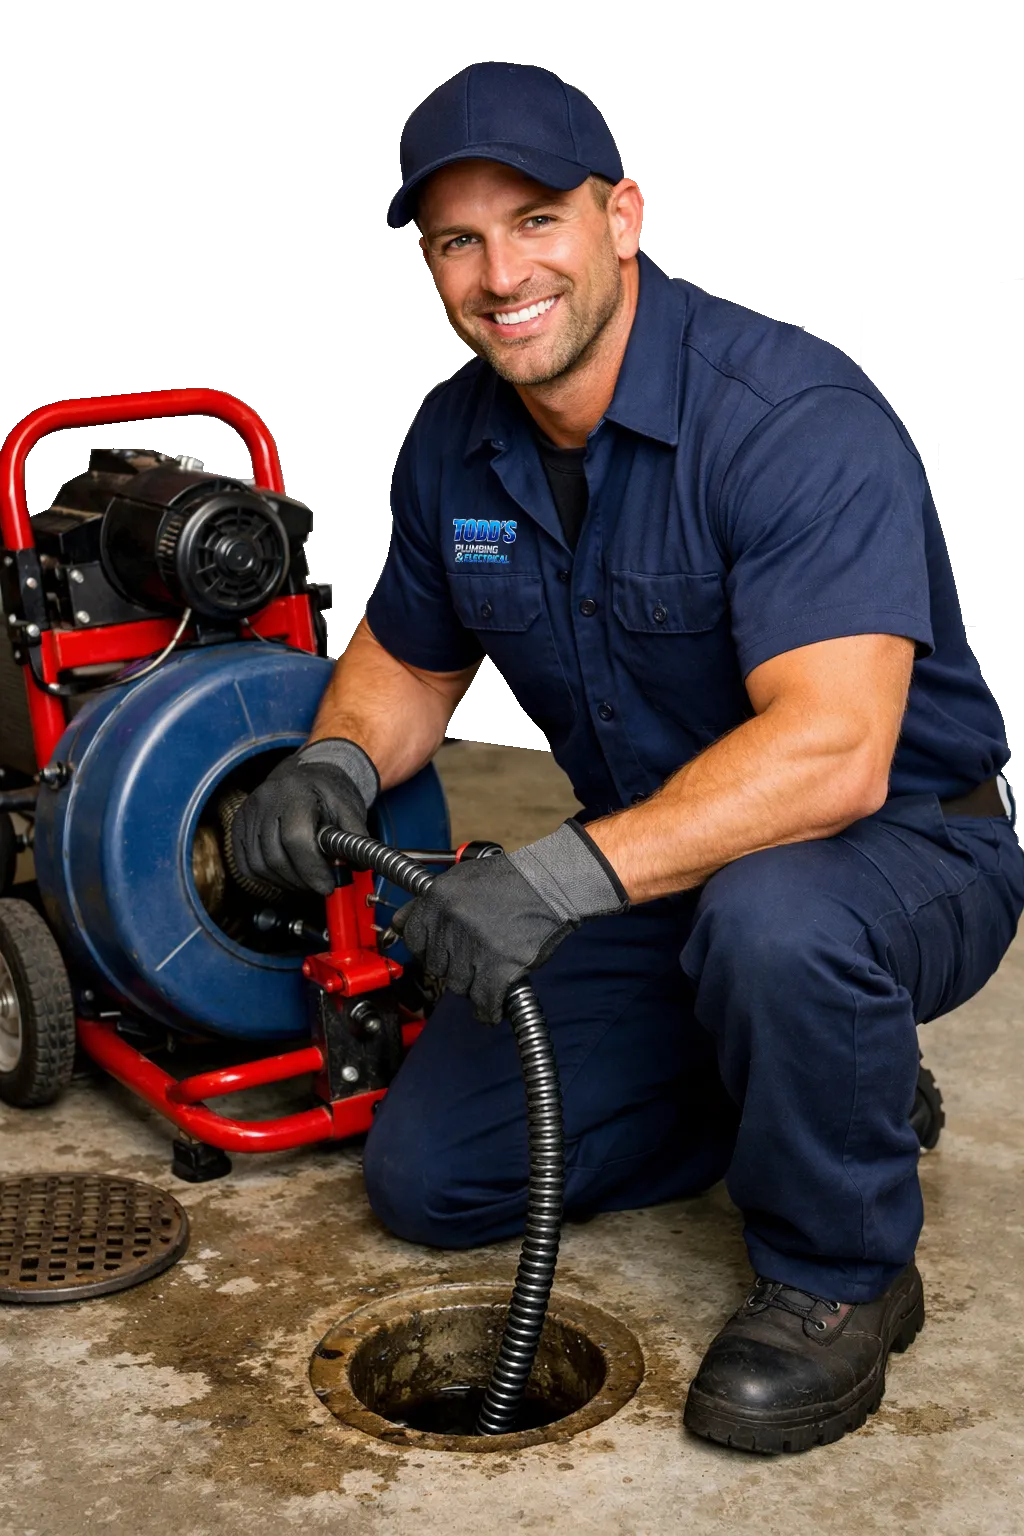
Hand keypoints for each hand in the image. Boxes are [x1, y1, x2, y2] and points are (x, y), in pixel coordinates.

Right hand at [230, 738, 378, 896]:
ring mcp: (248, 813)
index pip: (296, 839)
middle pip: (275, 857)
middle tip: (319, 885)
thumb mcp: (349, 808)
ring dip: (285, 882)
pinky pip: (246, 865)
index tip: (327, 885)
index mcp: (294, 791)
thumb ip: (355, 837)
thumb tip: (358, 865)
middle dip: (301, 880)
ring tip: (305, 879)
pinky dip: (267, 878)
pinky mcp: (238, 826)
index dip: (312, 869)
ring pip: (259, 865)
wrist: (306, 774)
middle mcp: (265, 800)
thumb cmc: (327, 792)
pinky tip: (286, 875)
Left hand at [390, 820, 627, 1023]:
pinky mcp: (500, 966)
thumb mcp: (460, 879)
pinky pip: (484, 1001)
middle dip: (454, 966)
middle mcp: (451, 922)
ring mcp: (475, 946)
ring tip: (491, 968)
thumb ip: (428, 904)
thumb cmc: (509, 881)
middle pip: (437, 966)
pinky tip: (493, 1007)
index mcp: (438, 899)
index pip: (414, 940)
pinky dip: (488, 1009)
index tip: (442, 952)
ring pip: (459, 985)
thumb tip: (398, 925)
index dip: (430, 949)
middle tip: (475, 956)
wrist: (551, 883)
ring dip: (474, 984)